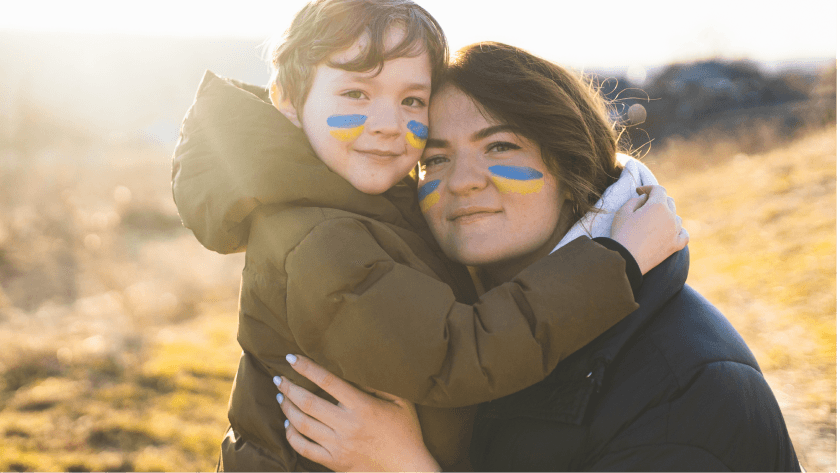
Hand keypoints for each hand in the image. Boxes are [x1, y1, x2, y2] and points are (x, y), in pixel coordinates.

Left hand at [274, 354, 439, 472]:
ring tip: (281, 397)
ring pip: (301, 424)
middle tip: (278, 378)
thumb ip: (377, 384)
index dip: (306, 367)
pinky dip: (291, 435)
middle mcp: (347, 425)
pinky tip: (289, 424)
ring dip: (287, 408)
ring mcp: (338, 446)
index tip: (291, 358)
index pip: (327, 381)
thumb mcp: (400, 401)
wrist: (408, 469)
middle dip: (288, 387)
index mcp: (363, 406)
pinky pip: (304, 449)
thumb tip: (353, 371)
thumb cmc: (406, 431)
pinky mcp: (334, 462)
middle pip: (307, 402)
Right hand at [611, 185, 688, 273]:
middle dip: (657, 200)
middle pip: (669, 202)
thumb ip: (636, 200)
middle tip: (645, 205)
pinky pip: (684, 234)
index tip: (639, 191)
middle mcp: (670, 217)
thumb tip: (645, 198)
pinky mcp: (675, 246)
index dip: (648, 188)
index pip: (658, 190)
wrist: (625, 259)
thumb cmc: (621, 234)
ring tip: (655, 220)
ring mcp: (675, 232)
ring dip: (667, 215)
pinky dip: (679, 230)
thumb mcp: (623, 212)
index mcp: (657, 206)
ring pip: (676, 217)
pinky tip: (673, 231)